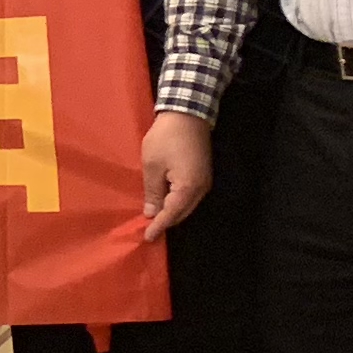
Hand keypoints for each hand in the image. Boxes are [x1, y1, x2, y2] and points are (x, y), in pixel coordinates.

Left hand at [140, 110, 210, 239]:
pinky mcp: (203, 174)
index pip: (172, 214)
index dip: (159, 226)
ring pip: (187, 205)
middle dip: (166, 222)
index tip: (147, 238)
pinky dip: (177, 203)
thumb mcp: (152, 165)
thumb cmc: (165, 138)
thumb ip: (153, 192)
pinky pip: (189, 196)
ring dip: (172, 213)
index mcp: (188, 188)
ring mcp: (204, 181)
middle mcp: (201, 188)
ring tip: (155, 220)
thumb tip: (152, 213)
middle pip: (182, 212)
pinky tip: (166, 204)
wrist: (187, 115)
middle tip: (149, 231)